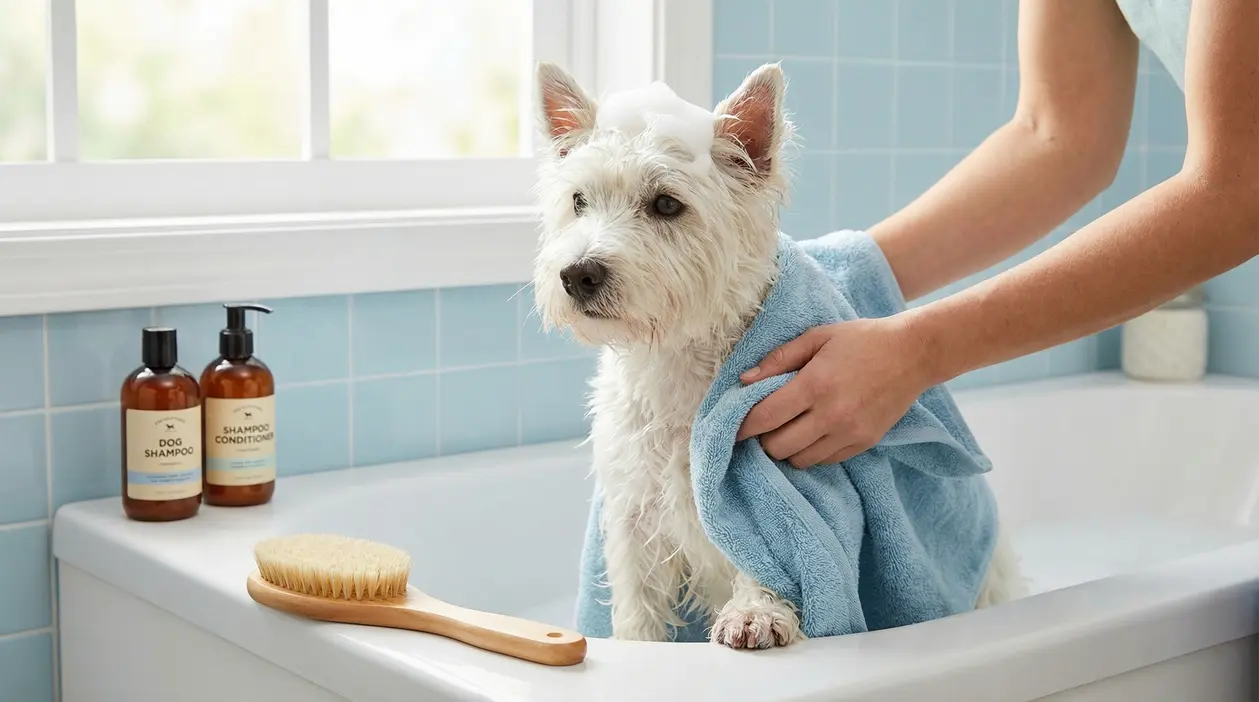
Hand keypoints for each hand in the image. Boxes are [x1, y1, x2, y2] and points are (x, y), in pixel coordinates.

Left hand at [734, 315, 933, 468]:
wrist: (913, 354)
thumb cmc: (861, 340)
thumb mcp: (817, 337)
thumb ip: (779, 359)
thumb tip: (744, 380)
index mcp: (815, 385)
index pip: (765, 417)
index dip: (743, 427)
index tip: (733, 428)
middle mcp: (831, 415)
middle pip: (778, 447)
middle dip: (763, 440)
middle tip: (763, 427)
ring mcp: (849, 433)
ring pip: (800, 460)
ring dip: (786, 449)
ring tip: (786, 431)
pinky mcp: (864, 443)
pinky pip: (825, 461)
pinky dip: (810, 452)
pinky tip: (810, 434)